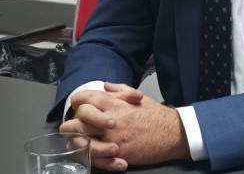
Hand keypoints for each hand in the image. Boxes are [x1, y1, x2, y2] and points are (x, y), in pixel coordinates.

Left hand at [60, 82, 189, 170]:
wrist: (171, 133)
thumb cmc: (155, 115)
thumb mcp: (138, 97)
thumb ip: (120, 90)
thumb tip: (105, 86)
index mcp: (114, 104)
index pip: (85, 98)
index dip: (79, 101)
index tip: (79, 105)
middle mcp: (109, 120)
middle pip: (76, 121)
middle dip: (71, 124)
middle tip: (73, 127)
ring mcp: (111, 138)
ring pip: (80, 141)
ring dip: (77, 142)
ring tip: (79, 143)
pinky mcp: (116, 154)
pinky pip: (94, 158)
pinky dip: (91, 157)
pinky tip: (92, 154)